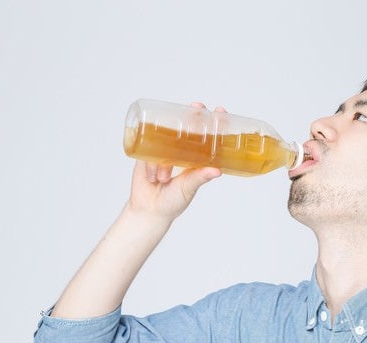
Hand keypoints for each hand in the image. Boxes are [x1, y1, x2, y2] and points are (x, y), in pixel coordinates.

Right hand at [126, 103, 225, 221]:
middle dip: (193, 114)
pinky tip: (154, 177)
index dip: (213, 122)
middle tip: (197, 107)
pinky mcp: (146, 154)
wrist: (148, 211)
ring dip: (166, 158)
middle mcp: (180, 151)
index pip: (207, 136)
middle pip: (187, 126)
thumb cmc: (172, 202)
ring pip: (166, 139)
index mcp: (195, 159)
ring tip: (164, 178)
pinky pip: (149, 151)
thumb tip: (217, 171)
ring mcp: (163, 151)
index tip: (220, 111)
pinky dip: (153, 165)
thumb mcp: (188, 188)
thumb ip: (200, 178)